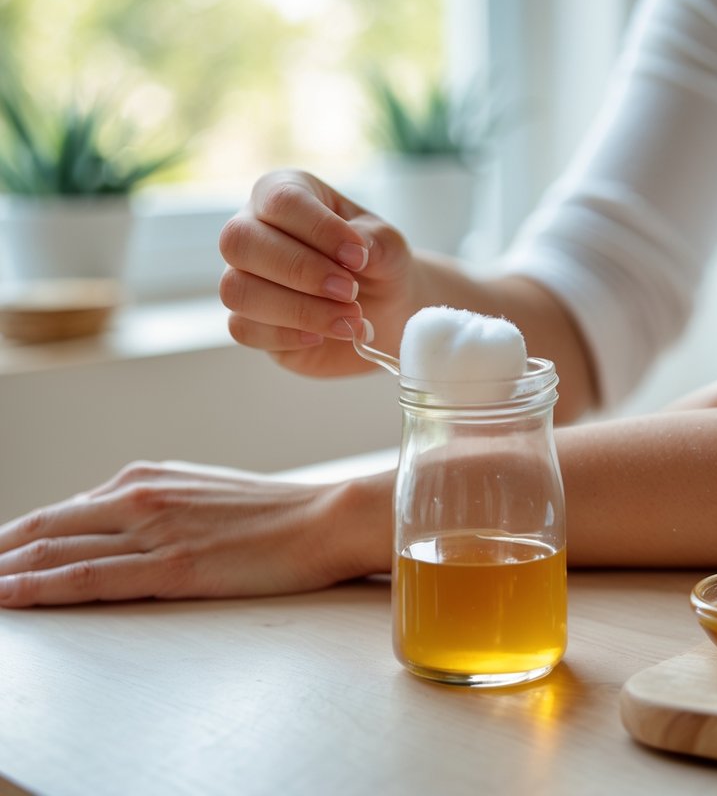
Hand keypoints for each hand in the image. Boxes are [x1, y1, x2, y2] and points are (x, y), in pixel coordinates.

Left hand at [0, 462, 390, 606]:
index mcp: (148, 477)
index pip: (62, 512)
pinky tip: (6, 597)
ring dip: (3, 572)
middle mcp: (140, 495)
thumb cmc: (278, 513)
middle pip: (42, 528)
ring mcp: (153, 529)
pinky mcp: (171, 566)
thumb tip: (122, 525)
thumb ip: (160, 506)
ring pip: (53, 552)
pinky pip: (86, 578)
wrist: (327, 518)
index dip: (15, 539)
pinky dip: (36, 589)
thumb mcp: (206, 496)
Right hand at [219, 169, 420, 377]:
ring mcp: (243, 276)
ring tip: (350, 318)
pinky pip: (244, 329)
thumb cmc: (379, 265)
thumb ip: (375, 241)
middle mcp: (252, 230)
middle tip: (350, 291)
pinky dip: (288, 336)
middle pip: (238, 241)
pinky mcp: (247, 321)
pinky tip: (324, 335)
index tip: (359, 257)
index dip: (319, 230)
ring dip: (298, 309)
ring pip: (236, 289)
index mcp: (284, 194)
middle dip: (300, 270)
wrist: (386, 311)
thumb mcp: (389, 246)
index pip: (281, 200)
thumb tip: (355, 250)